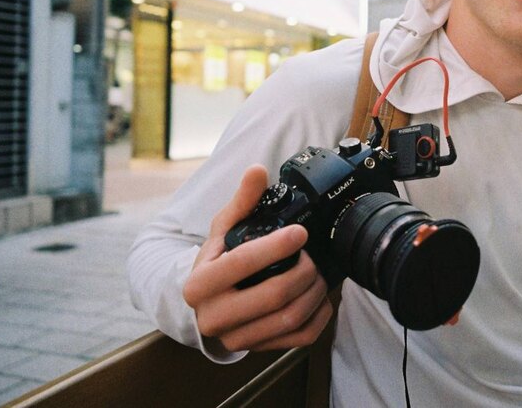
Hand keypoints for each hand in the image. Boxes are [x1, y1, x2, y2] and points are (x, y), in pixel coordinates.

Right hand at [183, 165, 332, 352]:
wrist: (206, 302)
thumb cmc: (217, 260)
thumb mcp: (223, 228)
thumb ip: (242, 199)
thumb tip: (257, 171)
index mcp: (199, 284)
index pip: (242, 264)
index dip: (276, 246)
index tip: (299, 232)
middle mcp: (213, 316)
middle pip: (273, 296)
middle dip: (303, 271)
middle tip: (313, 256)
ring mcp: (236, 337)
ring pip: (289, 319)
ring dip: (314, 292)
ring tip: (319, 272)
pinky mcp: (257, 349)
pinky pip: (299, 338)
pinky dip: (320, 317)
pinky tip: (323, 297)